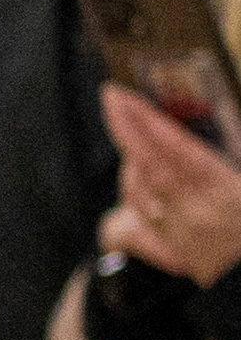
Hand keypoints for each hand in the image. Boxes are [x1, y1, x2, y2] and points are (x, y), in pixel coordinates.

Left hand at [98, 84, 240, 284]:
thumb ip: (235, 153)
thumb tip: (207, 135)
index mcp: (225, 192)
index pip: (180, 150)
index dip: (152, 122)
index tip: (129, 97)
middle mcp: (197, 208)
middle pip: (152, 162)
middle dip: (128, 127)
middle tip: (111, 96)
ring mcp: (182, 227)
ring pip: (143, 184)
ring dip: (129, 150)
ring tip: (122, 119)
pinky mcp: (175, 242)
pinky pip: (144, 208)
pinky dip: (134, 181)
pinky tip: (132, 164)